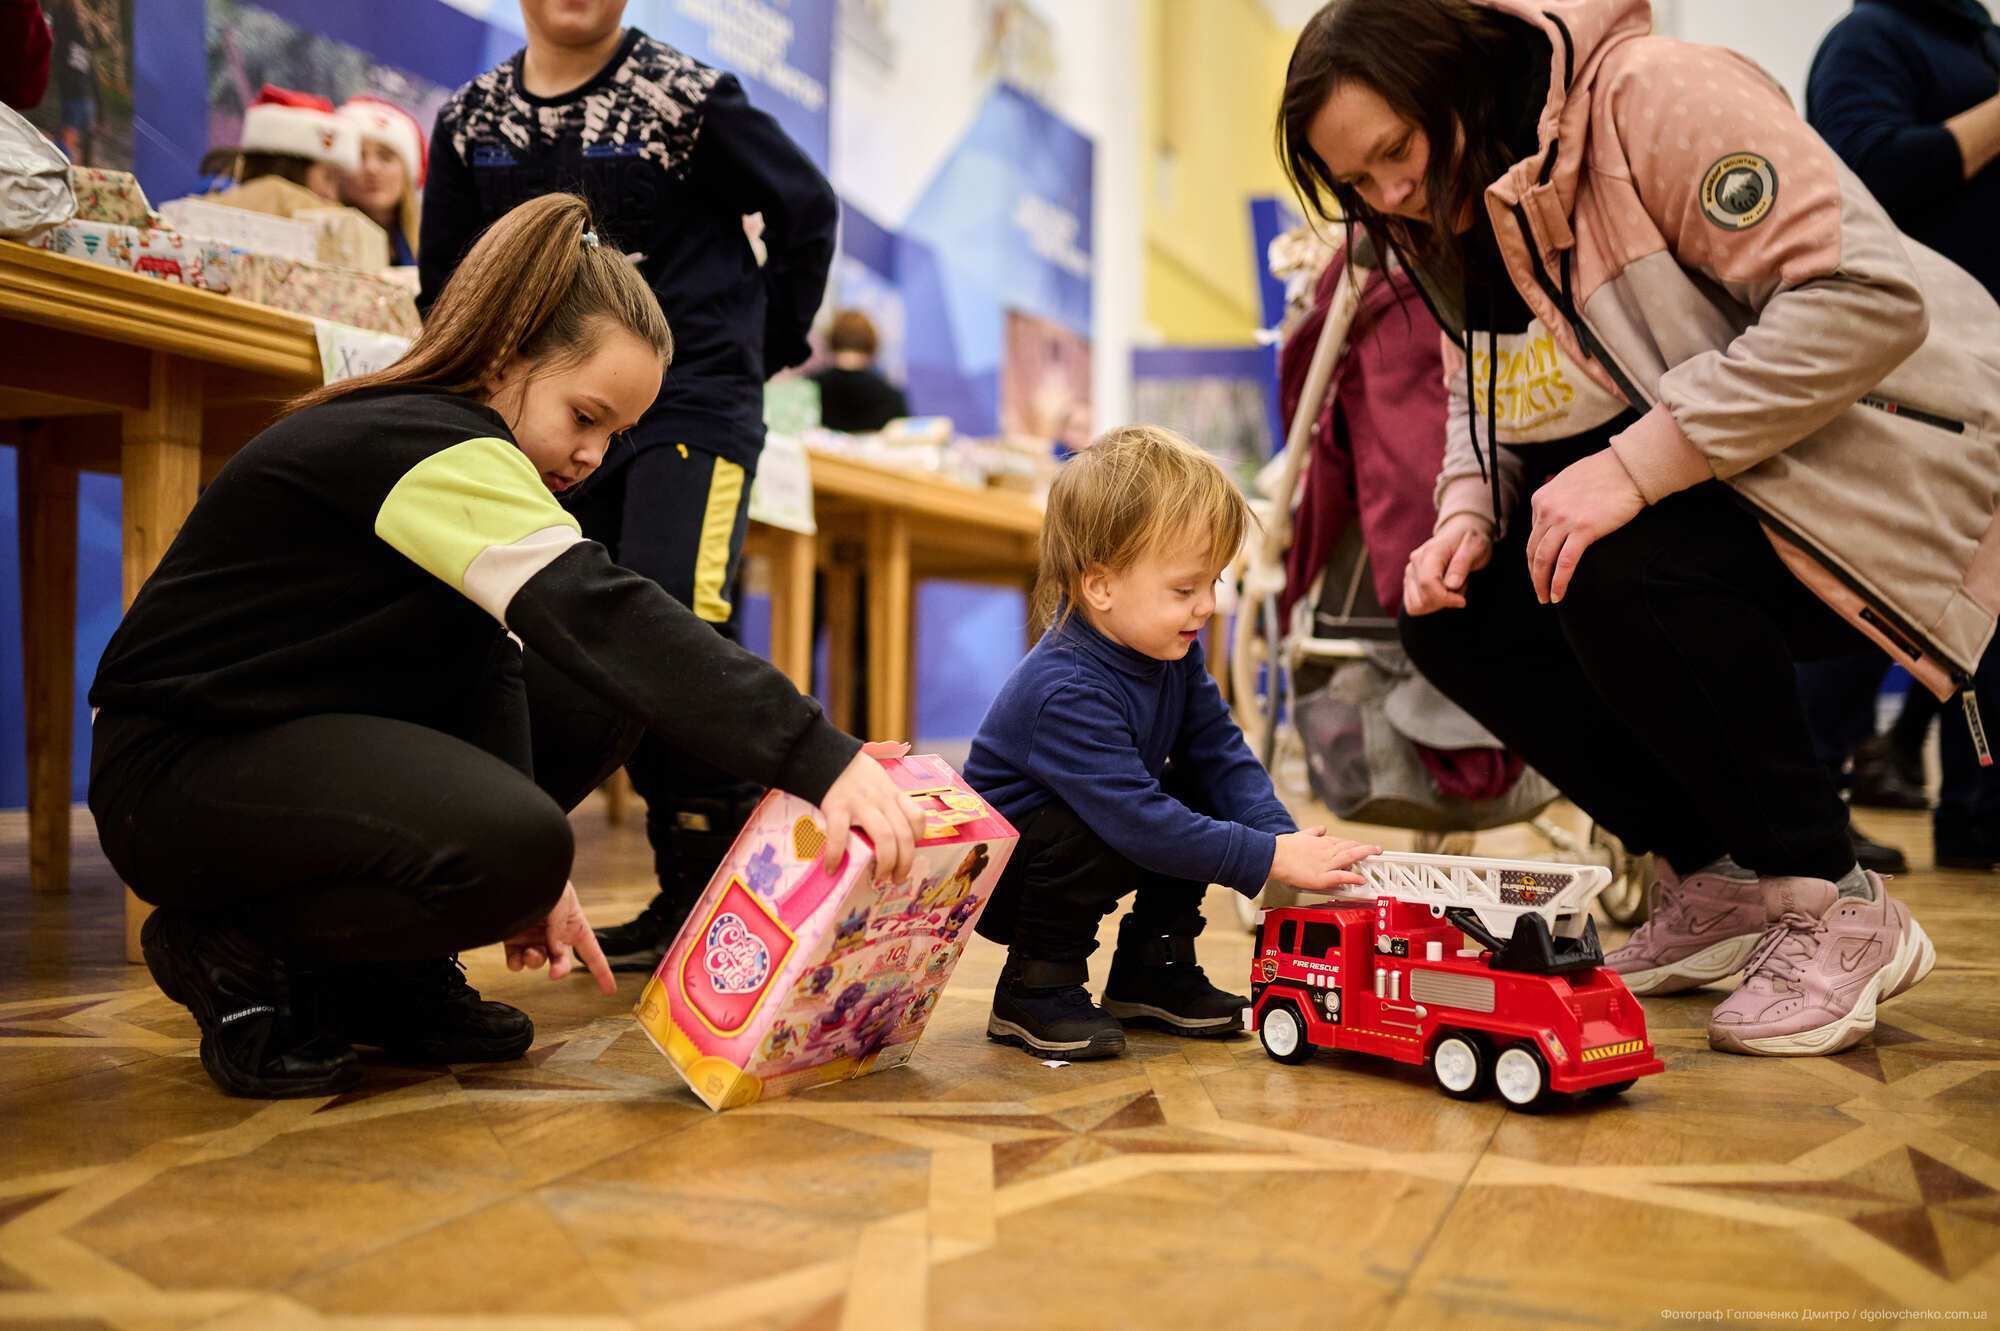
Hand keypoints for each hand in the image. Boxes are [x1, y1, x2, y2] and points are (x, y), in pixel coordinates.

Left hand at [503, 880, 615, 994]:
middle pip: (562, 961)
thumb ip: (559, 932)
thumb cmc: (546, 882)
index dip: (602, 971)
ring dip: (537, 961)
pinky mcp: (514, 938)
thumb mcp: (561, 905)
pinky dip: (517, 962)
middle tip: (556, 974)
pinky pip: (517, 960)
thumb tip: (555, 953)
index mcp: (574, 924)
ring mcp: (534, 937)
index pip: (592, 952)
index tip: (609, 989)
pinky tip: (516, 955)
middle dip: (560, 969)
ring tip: (531, 952)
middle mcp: (555, 933)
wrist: (518, 873)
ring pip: (539, 961)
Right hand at [819, 742, 924, 884]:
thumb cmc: (852, 772)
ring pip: (884, 838)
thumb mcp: (879, 780)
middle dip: (904, 863)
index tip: (908, 852)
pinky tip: (833, 868)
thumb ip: (887, 800)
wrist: (825, 754)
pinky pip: (841, 836)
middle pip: (904, 836)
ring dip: (885, 863)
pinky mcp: (837, 807)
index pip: (917, 818)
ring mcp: (861, 803)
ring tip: (879, 878)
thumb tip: (891, 828)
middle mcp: (882, 800)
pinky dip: (837, 856)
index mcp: (893, 794)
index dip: (918, 839)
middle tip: (897, 879)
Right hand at [1270, 828, 1381, 890]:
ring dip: (1365, 856)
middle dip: (1365, 848)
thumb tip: (1322, 828)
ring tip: (1376, 856)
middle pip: (1350, 847)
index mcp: (1321, 843)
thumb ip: (1312, 833)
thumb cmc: (1282, 847)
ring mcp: (1325, 864)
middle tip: (1377, 849)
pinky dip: (1353, 878)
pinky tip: (1361, 880)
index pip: (1342, 842)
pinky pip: (1341, 877)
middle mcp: (1326, 851)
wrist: (1272, 856)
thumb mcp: (1300, 835)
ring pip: (1350, 857)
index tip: (1362, 845)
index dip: (1354, 843)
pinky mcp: (1321, 877)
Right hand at [1403, 513, 1492, 614]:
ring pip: (1416, 605)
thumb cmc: (1470, 540)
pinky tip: (1442, 592)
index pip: (1428, 583)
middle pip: (1422, 598)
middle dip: (1445, 601)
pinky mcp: (1409, 581)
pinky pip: (1413, 605)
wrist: (1460, 532)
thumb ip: (1463, 564)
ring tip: (1451, 587)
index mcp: (1431, 552)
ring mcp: (1410, 572)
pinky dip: (1429, 605)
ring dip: (1438, 604)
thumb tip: (1451, 585)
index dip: (1446, 598)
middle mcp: (1415, 562)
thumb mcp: (1476, 547)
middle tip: (1460, 587)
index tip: (1462, 600)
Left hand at [1526, 448, 1643, 603]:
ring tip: (1545, 597)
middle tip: (1538, 590)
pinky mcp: (1584, 530)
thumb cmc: (1605, 473)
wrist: (1628, 468)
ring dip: (1542, 583)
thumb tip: (1555, 516)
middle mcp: (1546, 510)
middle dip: (1534, 574)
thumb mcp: (1568, 481)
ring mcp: (1564, 520)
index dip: (1535, 556)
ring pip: (1544, 560)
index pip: (1533, 535)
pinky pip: (1565, 563)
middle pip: (1533, 550)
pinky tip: (1557, 595)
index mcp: (1541, 498)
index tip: (1541, 570)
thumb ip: (1557, 499)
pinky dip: (1558, 582)